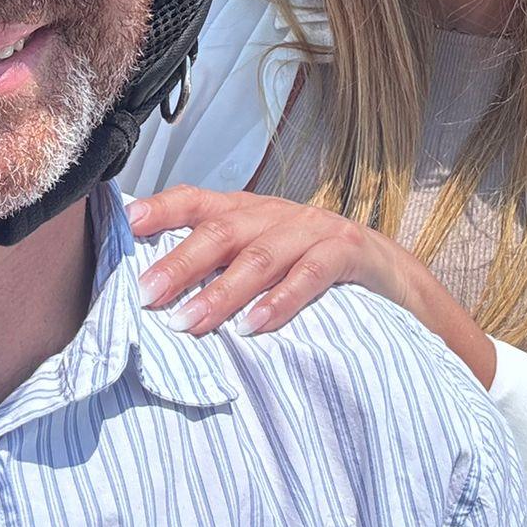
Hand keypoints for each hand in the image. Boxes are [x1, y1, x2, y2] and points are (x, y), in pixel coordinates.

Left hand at [127, 185, 495, 386]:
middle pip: (223, 229)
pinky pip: (312, 273)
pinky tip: (256, 326)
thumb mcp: (267, 264)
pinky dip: (282, 299)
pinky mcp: (351, 251)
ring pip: (262, 254)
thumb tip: (160, 297)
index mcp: (253, 212)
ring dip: (222, 291)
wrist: (399, 282)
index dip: (163, 207)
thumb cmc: (318, 276)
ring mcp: (316, 229)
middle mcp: (279, 214)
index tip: (127, 224)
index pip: (200, 200)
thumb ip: (224, 270)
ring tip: (189, 324)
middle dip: (181, 261)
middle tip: (145, 296)